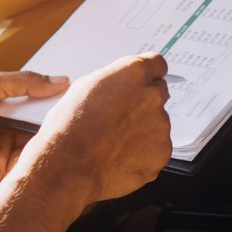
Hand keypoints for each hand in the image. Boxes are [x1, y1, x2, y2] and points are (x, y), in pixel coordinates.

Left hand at [0, 71, 69, 184]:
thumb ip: (24, 83)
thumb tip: (59, 80)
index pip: (34, 98)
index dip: (54, 96)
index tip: (78, 93)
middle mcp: (3, 123)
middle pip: (37, 121)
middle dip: (56, 117)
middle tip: (82, 113)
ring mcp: (1, 146)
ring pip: (34, 142)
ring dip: (50, 137)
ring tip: (74, 130)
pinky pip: (23, 162)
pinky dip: (37, 157)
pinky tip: (54, 150)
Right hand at [20, 53, 173, 203]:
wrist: (68, 167)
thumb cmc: (69, 128)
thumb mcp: (84, 88)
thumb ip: (113, 82)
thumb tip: (121, 86)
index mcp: (133, 73)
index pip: (157, 64)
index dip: (149, 75)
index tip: (145, 83)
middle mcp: (152, 95)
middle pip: (159, 93)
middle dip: (145, 103)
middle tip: (122, 118)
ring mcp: (160, 125)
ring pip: (157, 124)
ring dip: (143, 130)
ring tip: (114, 143)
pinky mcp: (163, 152)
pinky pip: (157, 149)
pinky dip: (144, 153)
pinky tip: (120, 157)